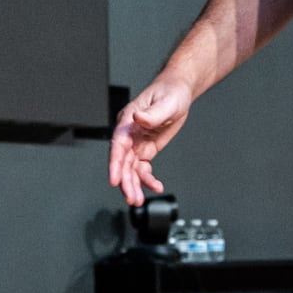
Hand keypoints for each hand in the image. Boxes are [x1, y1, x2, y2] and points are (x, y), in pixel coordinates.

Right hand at [109, 75, 194, 208]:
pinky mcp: (146, 149)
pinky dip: (147, 179)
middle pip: (122, 162)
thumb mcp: (165, 103)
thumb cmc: (169, 92)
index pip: (117, 145)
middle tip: (132, 198)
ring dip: (134, 185)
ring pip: (130, 169)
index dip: (115, 164)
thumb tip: (139, 119)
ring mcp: (136, 142)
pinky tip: (155, 186)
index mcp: (128, 121)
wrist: (178, 92)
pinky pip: (142, 168)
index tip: (114, 180)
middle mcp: (129, 134)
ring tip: (138, 200)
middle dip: (126, 182)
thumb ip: (152, 114)